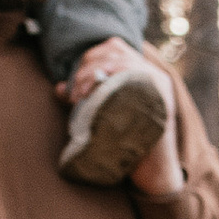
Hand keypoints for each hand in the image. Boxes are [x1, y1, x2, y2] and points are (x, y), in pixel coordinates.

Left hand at [60, 35, 185, 198]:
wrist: (153, 171)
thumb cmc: (127, 143)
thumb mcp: (106, 114)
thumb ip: (87, 98)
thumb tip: (59, 88)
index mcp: (143, 73)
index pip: (115, 46)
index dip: (91, 57)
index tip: (76, 82)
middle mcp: (154, 75)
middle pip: (115, 52)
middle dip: (87, 68)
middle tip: (75, 93)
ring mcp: (158, 86)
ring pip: (121, 62)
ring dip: (93, 76)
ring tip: (80, 97)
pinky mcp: (159, 99)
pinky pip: (131, 78)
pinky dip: (108, 82)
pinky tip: (92, 97)